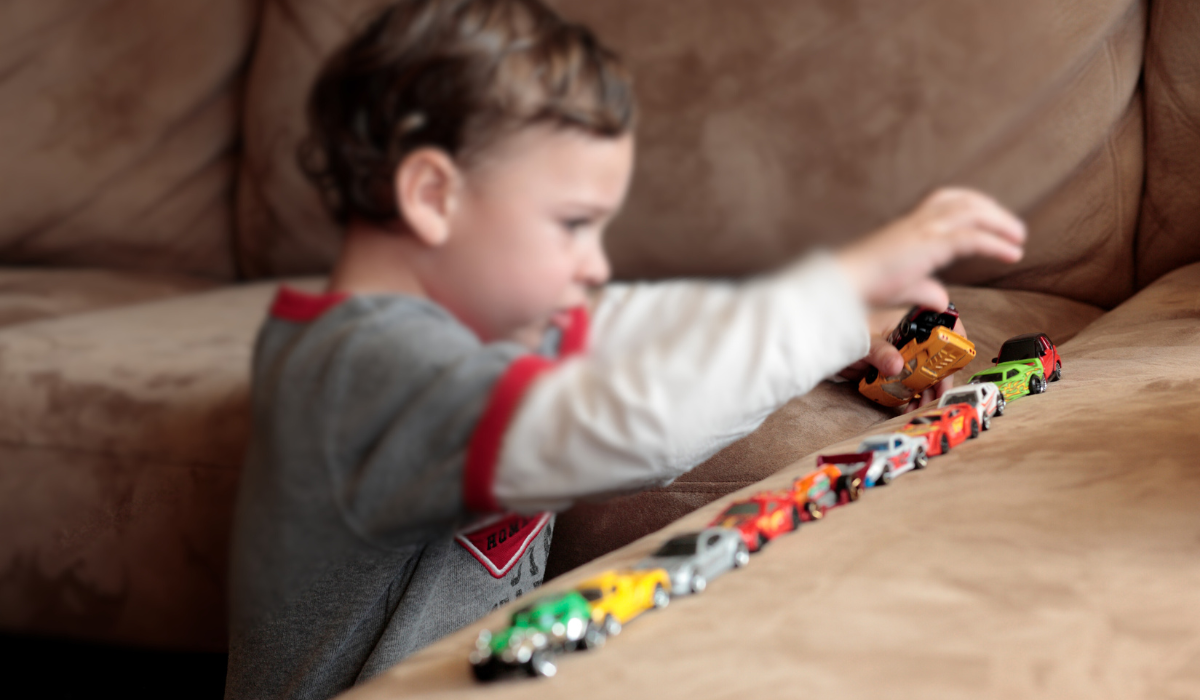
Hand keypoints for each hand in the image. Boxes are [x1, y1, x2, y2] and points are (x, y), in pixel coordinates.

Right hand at [835, 188, 1025, 310]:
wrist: (844, 284)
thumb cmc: (863, 285)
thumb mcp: (901, 286)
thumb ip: (924, 288)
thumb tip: (942, 298)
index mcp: (907, 226)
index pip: (942, 201)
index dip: (970, 204)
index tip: (989, 217)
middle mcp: (917, 222)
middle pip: (962, 200)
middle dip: (991, 210)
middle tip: (1013, 228)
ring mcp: (923, 230)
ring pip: (972, 213)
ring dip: (1000, 222)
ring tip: (1018, 237)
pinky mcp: (929, 245)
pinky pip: (972, 238)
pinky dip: (996, 244)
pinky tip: (1012, 253)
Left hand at [839, 314, 968, 413]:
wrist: (825, 345)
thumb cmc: (845, 331)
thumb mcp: (864, 341)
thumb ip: (880, 351)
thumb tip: (897, 365)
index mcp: (907, 323)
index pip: (940, 325)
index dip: (954, 339)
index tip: (957, 359)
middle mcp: (909, 340)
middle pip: (937, 357)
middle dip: (940, 377)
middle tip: (938, 395)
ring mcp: (902, 357)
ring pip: (924, 374)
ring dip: (926, 391)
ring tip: (921, 406)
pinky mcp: (893, 373)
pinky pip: (907, 385)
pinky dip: (910, 397)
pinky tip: (908, 407)